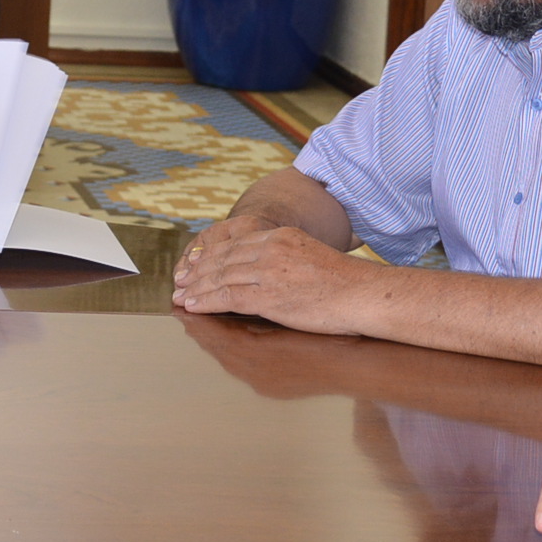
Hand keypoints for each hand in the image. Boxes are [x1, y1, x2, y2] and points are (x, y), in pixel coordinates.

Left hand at [172, 220, 384, 334]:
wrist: (363, 294)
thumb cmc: (344, 284)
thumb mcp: (310, 255)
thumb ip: (284, 258)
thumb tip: (265, 273)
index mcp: (281, 236)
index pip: (236, 244)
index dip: (210, 255)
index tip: (194, 263)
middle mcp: (271, 249)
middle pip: (223, 258)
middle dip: (197, 271)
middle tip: (179, 280)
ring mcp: (269, 271)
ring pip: (221, 277)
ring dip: (196, 288)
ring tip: (180, 295)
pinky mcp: (269, 295)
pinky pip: (228, 297)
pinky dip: (206, 302)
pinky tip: (193, 306)